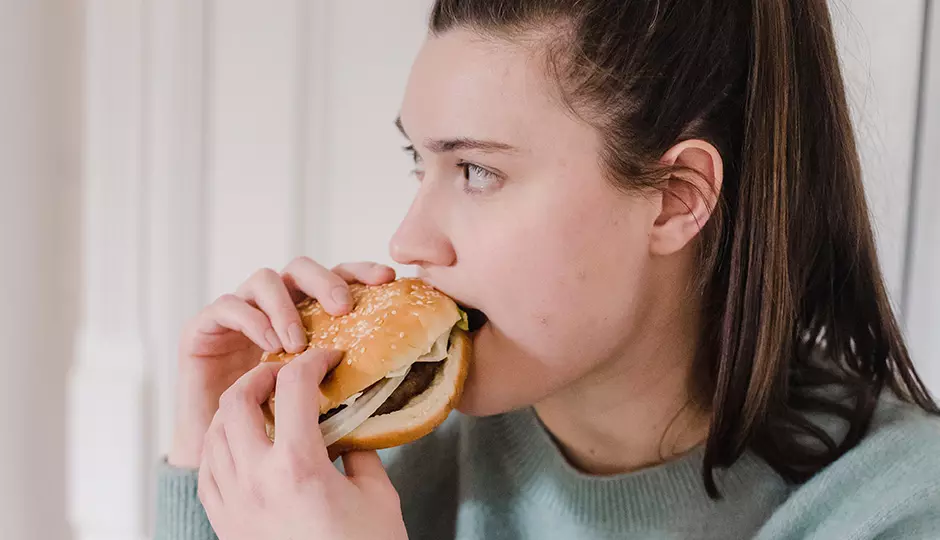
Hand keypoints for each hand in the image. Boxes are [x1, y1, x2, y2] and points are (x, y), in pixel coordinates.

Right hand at [169, 257, 395, 467]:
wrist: (217, 458)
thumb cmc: (274, 430)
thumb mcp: (320, 403)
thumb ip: (348, 383)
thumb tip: (398, 379)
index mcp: (306, 317)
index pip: (337, 279)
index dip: (361, 272)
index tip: (387, 279)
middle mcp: (273, 308)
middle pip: (301, 268)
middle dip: (325, 281)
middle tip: (343, 308)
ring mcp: (239, 314)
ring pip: (265, 280)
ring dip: (286, 306)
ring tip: (298, 342)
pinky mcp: (204, 327)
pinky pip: (227, 306)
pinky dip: (251, 319)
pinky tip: (268, 344)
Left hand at [198, 348, 407, 539]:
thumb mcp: (377, 496)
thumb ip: (358, 453)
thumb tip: (345, 431)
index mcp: (297, 467)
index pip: (293, 387)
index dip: (312, 361)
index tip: (326, 358)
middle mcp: (255, 480)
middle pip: (237, 401)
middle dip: (261, 375)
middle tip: (284, 372)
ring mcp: (233, 503)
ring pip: (213, 434)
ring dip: (235, 408)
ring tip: (262, 404)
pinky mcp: (225, 523)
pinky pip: (207, 471)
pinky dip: (220, 446)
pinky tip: (240, 444)